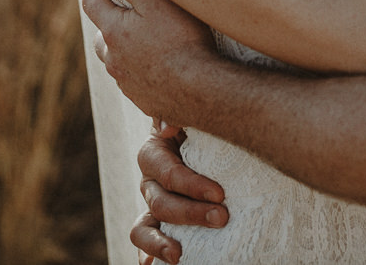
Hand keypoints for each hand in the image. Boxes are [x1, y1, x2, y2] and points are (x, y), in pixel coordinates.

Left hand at [82, 0, 221, 123]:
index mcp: (113, 31)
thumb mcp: (155, 0)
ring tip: (155, 46)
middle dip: (114, 25)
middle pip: (103, 37)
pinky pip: (137, 83)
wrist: (199, 87)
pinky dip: (146, 74)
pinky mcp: (143, 100)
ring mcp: (126, 82)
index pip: (91, 4)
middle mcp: (113, 59)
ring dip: (129, 52)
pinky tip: (167, 70)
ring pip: (119, 61)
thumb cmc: (181, 39)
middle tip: (139, 18)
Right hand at [131, 123, 226, 264]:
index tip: (220, 194)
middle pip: (161, 202)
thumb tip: (166, 128)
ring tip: (178, 256)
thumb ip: (183, 115)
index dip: (191, 185)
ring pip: (143, 228)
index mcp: (156, 152)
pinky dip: (148, 256)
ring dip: (160, 243)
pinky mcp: (159, 222)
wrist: (216, 139)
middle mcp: (150, 180)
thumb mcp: (198, 115)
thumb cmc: (209, 125)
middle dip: (191, 213)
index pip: (167, 172)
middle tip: (222, 217)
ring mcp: (153, 204)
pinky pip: (146, 241)